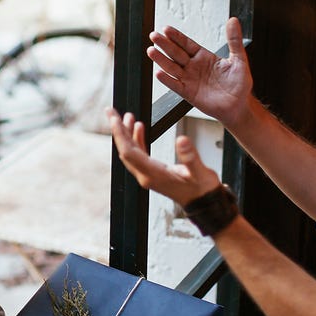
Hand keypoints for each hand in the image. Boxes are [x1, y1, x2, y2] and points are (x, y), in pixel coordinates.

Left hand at [106, 108, 222, 205]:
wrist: (204, 204)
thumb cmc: (202, 190)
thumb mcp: (200, 172)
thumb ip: (190, 157)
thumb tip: (181, 140)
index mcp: (153, 174)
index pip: (129, 152)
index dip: (121, 134)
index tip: (115, 118)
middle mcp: (146, 175)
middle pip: (124, 150)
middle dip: (117, 130)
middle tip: (112, 112)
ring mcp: (147, 175)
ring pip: (130, 152)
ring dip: (126, 134)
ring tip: (125, 116)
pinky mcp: (151, 172)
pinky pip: (138, 154)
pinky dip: (136, 139)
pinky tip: (138, 128)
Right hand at [148, 17, 251, 126]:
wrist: (238, 106)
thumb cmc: (240, 84)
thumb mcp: (239, 59)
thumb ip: (234, 41)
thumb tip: (233, 20)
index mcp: (204, 57)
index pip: (187, 44)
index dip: (176, 37)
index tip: (166, 29)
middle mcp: (193, 67)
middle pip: (175, 53)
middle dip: (164, 44)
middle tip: (154, 35)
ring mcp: (189, 80)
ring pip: (172, 68)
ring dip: (161, 59)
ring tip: (151, 50)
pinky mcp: (188, 93)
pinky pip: (175, 85)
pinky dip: (167, 80)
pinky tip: (159, 73)